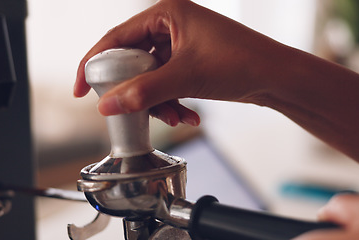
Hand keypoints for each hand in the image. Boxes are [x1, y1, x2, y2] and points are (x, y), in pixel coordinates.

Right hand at [74, 0, 281, 125]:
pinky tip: (188, 114)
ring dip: (158, 102)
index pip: (116, 38)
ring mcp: (180, 45)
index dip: (94, 64)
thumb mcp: (186, 77)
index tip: (81, 90)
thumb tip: (106, 106)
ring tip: (176, 116)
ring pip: (150, 77)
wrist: (276, 77)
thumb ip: (144, 92)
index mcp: (166, 12)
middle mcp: (170, 25)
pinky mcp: (189, 63)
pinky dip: (172, 101)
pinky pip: (167, 84)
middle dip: (136, 92)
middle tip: (135, 111)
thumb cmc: (240, 62)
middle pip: (132, 61)